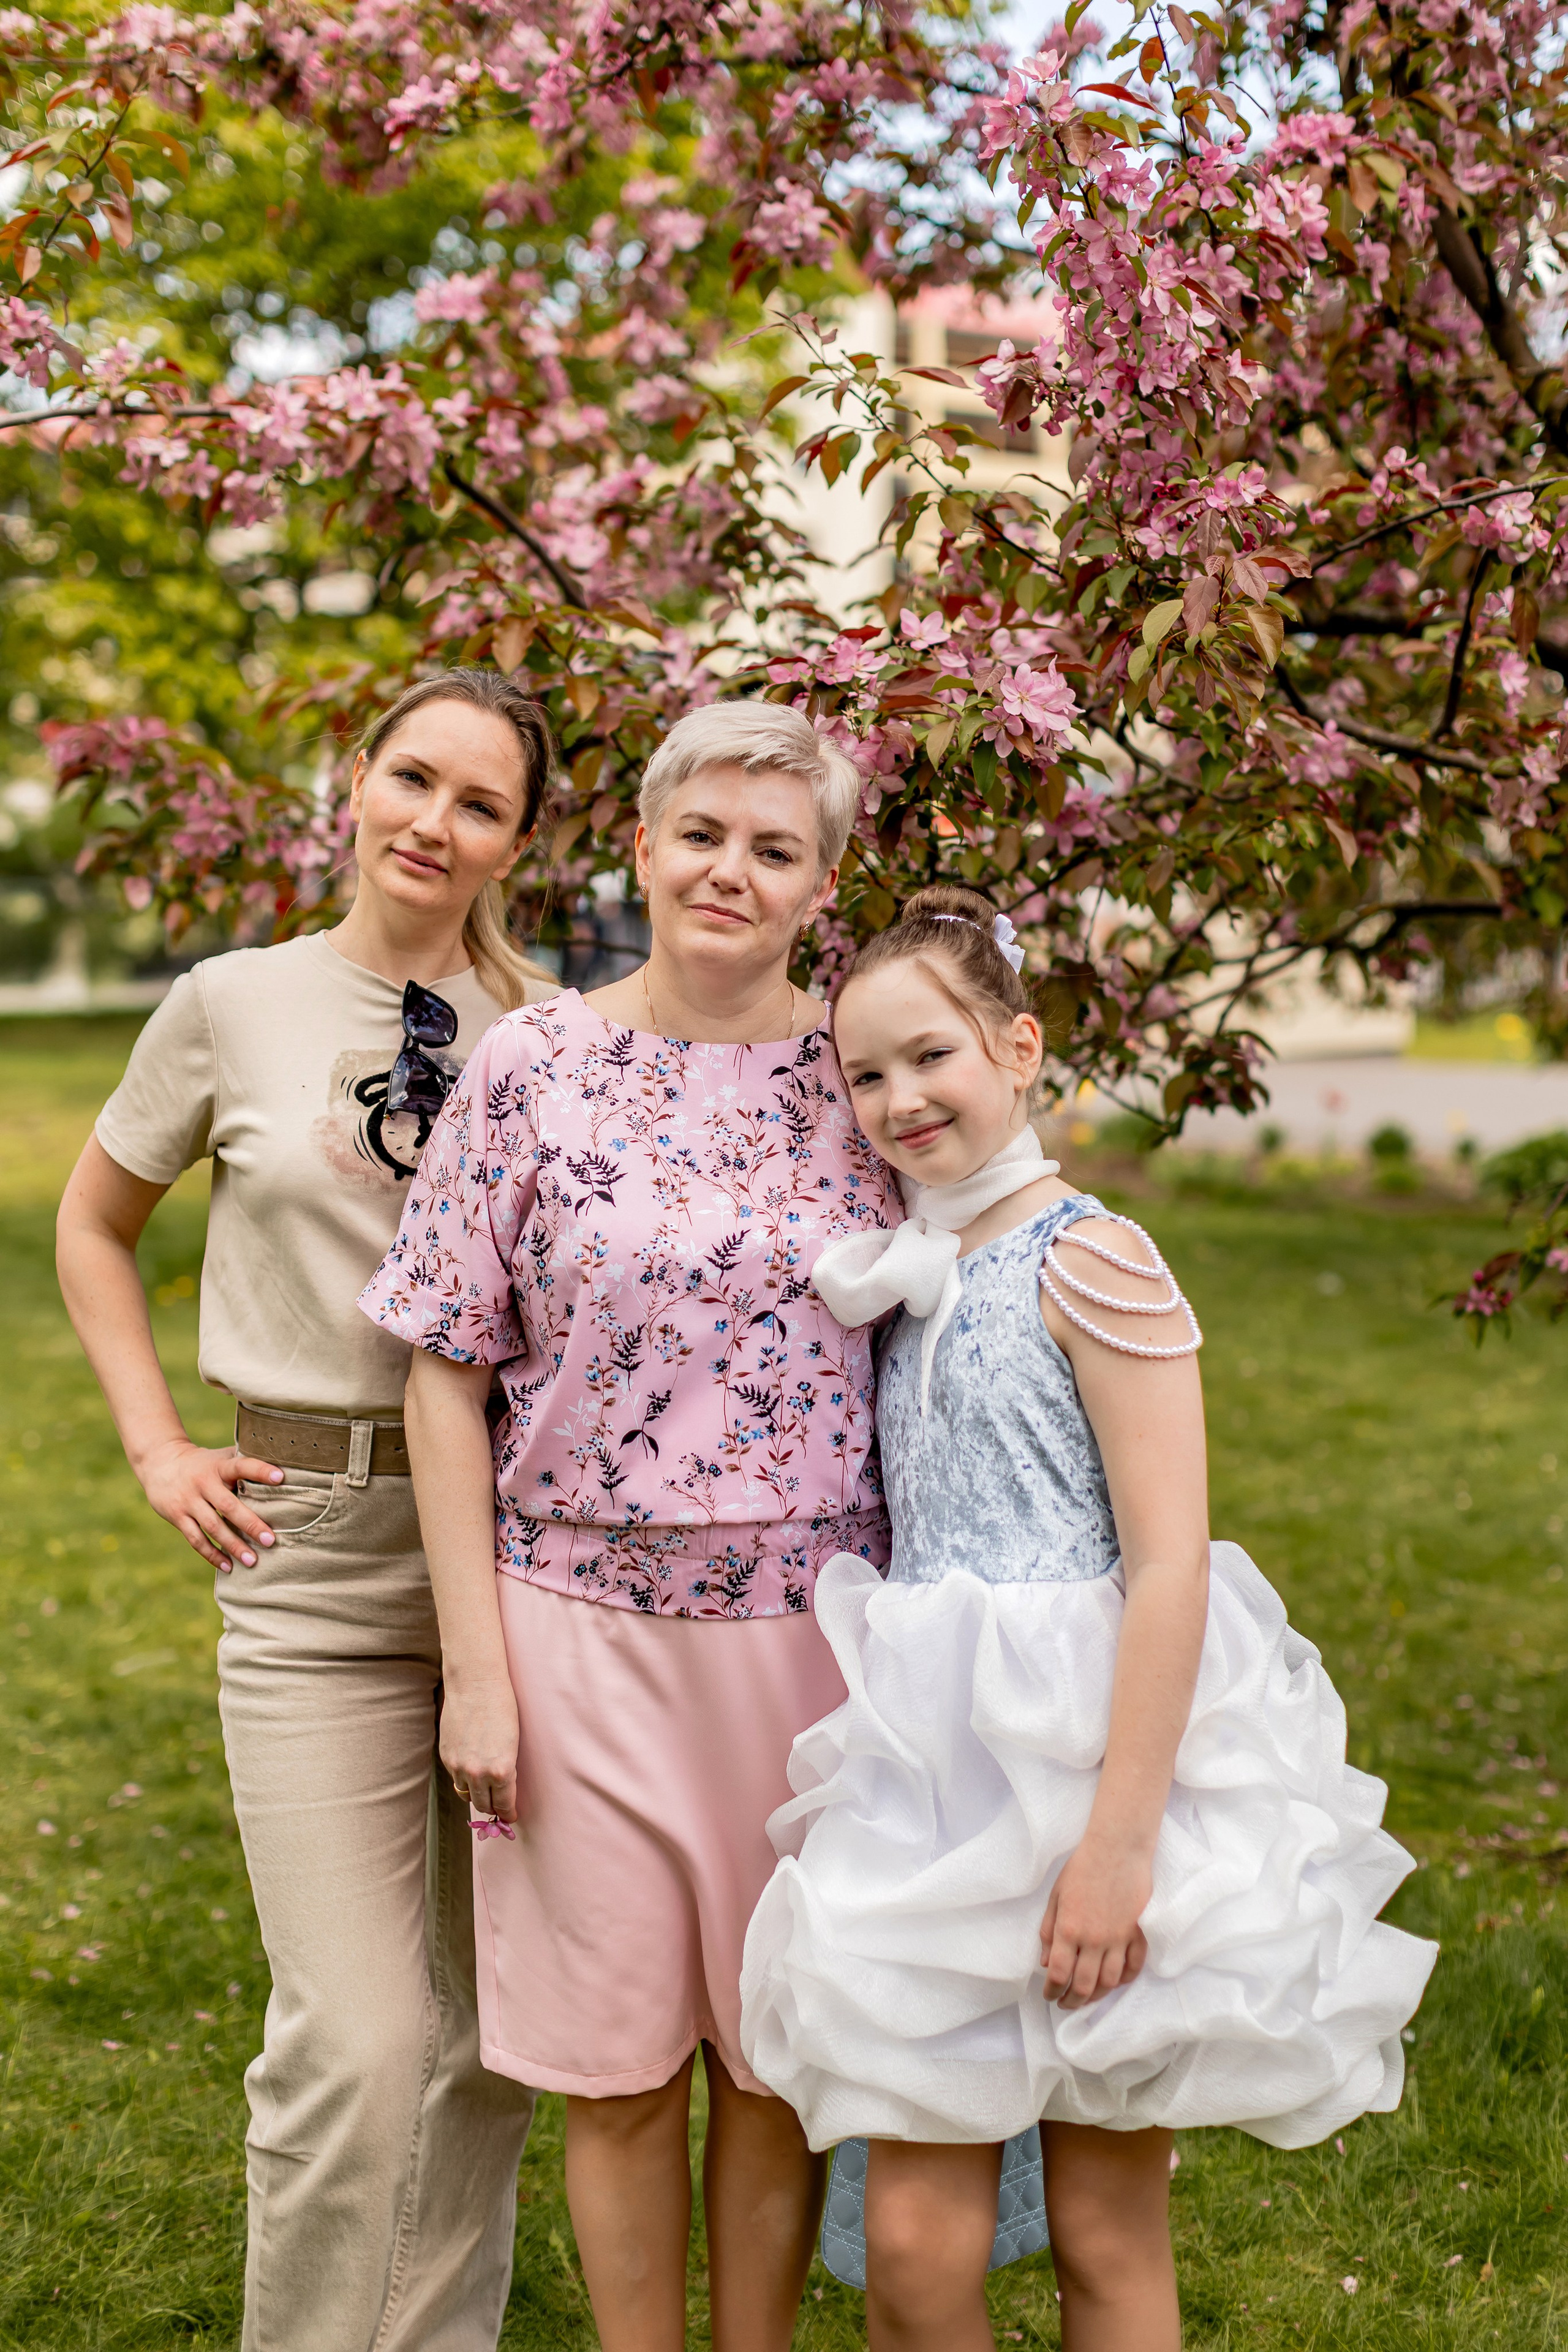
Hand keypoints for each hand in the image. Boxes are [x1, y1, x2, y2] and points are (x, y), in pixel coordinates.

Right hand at [136, 1437, 283, 1573]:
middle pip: (228, 1506)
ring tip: (252, 1561)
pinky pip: (196, 1539)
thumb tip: (282, 1466)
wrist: (159, 1462)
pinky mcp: (177, 1516)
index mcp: (218, 1467)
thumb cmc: (203, 1462)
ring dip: (232, 1546)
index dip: (260, 1470)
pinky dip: (212, 1554)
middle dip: (250, 1524)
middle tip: (270, 1540)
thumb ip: (243, 1462)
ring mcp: (188, 1501)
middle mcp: (203, 1483)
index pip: (241, 1466)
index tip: (281, 1477)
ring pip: (212, 1527)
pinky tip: (228, 1566)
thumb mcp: (220, 1456)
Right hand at [440, 1673, 520, 1825]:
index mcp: (501, 1770)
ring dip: (475, 1794)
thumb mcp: (513, 1743)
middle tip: (498, 1807)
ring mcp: (459, 1766)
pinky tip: (471, 1768)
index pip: (504, 1804)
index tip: (510, 1816)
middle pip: (483, 1804)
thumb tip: (503, 1787)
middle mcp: (478, 1773)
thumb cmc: (503, 1707)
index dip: (508, 1813)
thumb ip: (506, 1768)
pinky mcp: (446, 1757)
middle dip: (492, 1808)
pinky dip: (463, 1777)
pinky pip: (455, 1777)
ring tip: (484, 1790)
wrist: (476, 1685)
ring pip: (466, 1794)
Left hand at [1039, 1839, 1151, 2009]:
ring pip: (1110, 1982)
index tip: (1049, 1996)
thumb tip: (1045, 1963)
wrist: (1117, 1849)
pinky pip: (1134, 1967)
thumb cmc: (1082, 1868)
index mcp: (1069, 1930)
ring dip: (1096, 1996)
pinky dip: (1125, 1980)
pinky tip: (1115, 1983)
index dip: (1052, 1991)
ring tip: (1087, 1998)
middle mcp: (1094, 1940)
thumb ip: (1049, 1931)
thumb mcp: (1056, 1897)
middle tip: (1065, 2005)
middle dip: (1072, 2001)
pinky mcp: (1138, 1934)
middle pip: (1084, 1985)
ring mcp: (1119, 1939)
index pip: (1058, 1974)